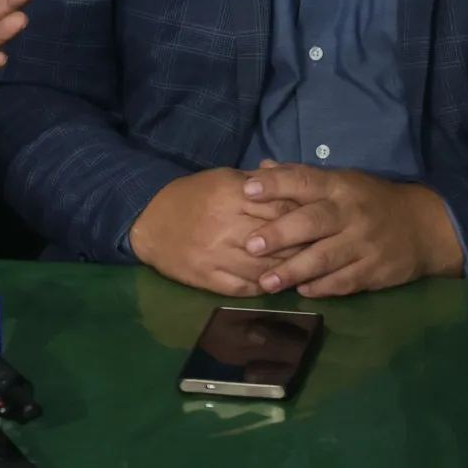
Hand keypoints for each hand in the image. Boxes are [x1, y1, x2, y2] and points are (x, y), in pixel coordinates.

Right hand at [129, 168, 301, 295]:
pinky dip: (265, 287)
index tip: (318, 222)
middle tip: (320, 249)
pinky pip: (247, 288)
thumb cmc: (190, 196)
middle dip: (304, 246)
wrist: (148, 221)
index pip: (283, 208)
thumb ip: (259, 183)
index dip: (305, 217)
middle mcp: (226, 226)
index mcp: (231, 195)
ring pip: (268, 268)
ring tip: (302, 269)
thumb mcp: (223, 179)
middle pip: (281, 241)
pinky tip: (275, 283)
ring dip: (289, 271)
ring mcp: (217, 255)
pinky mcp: (208, 278)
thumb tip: (295, 185)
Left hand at [241, 162, 464, 296]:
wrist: (424, 227)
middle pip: (312, 222)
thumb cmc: (367, 200)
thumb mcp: (339, 181)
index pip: (304, 180)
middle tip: (251, 246)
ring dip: (294, 271)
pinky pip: (344, 281)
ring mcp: (364, 244)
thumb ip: (299, 177)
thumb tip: (259, 169)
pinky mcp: (376, 270)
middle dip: (280, 234)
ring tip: (266, 282)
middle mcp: (350, 213)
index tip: (247, 190)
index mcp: (338, 186)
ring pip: (326, 258)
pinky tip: (301, 291)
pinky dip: (322, 288)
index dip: (276, 185)